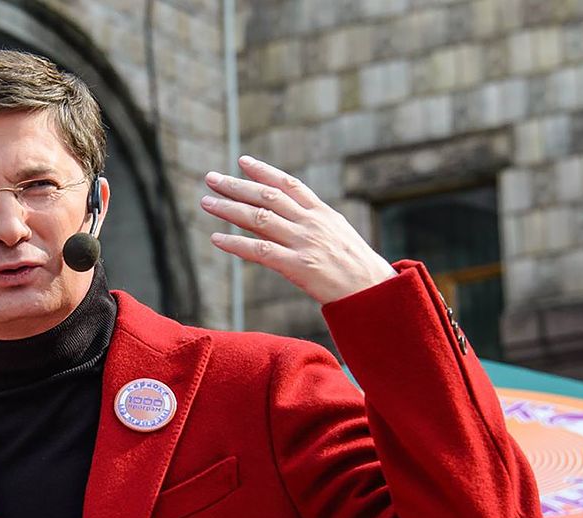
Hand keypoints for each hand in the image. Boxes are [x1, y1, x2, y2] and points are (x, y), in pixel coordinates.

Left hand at [200, 155, 396, 303]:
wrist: (375, 292)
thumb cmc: (358, 269)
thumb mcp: (338, 236)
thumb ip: (312, 224)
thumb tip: (285, 218)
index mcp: (322, 213)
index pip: (288, 184)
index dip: (264, 170)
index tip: (242, 161)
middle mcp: (311, 223)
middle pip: (267, 196)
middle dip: (237, 185)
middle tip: (211, 178)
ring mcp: (304, 243)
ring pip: (259, 218)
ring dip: (229, 209)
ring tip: (206, 202)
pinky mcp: (298, 266)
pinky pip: (260, 251)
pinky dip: (235, 243)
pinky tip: (216, 238)